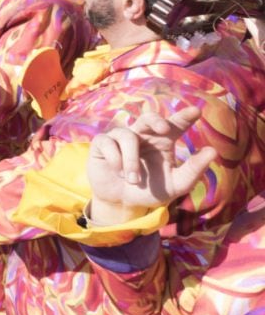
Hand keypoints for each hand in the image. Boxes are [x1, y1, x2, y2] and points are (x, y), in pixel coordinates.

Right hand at [87, 106, 216, 225]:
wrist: (122, 203)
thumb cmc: (151, 190)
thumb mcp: (176, 185)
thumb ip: (193, 169)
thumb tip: (213, 151)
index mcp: (163, 142)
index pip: (175, 125)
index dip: (184, 116)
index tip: (196, 111)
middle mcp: (143, 135)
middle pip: (149, 117)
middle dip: (156, 120)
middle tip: (164, 130)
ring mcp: (121, 137)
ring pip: (127, 136)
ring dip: (131, 160)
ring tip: (134, 179)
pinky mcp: (102, 143)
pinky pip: (108, 143)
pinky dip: (115, 160)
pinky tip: (117, 172)